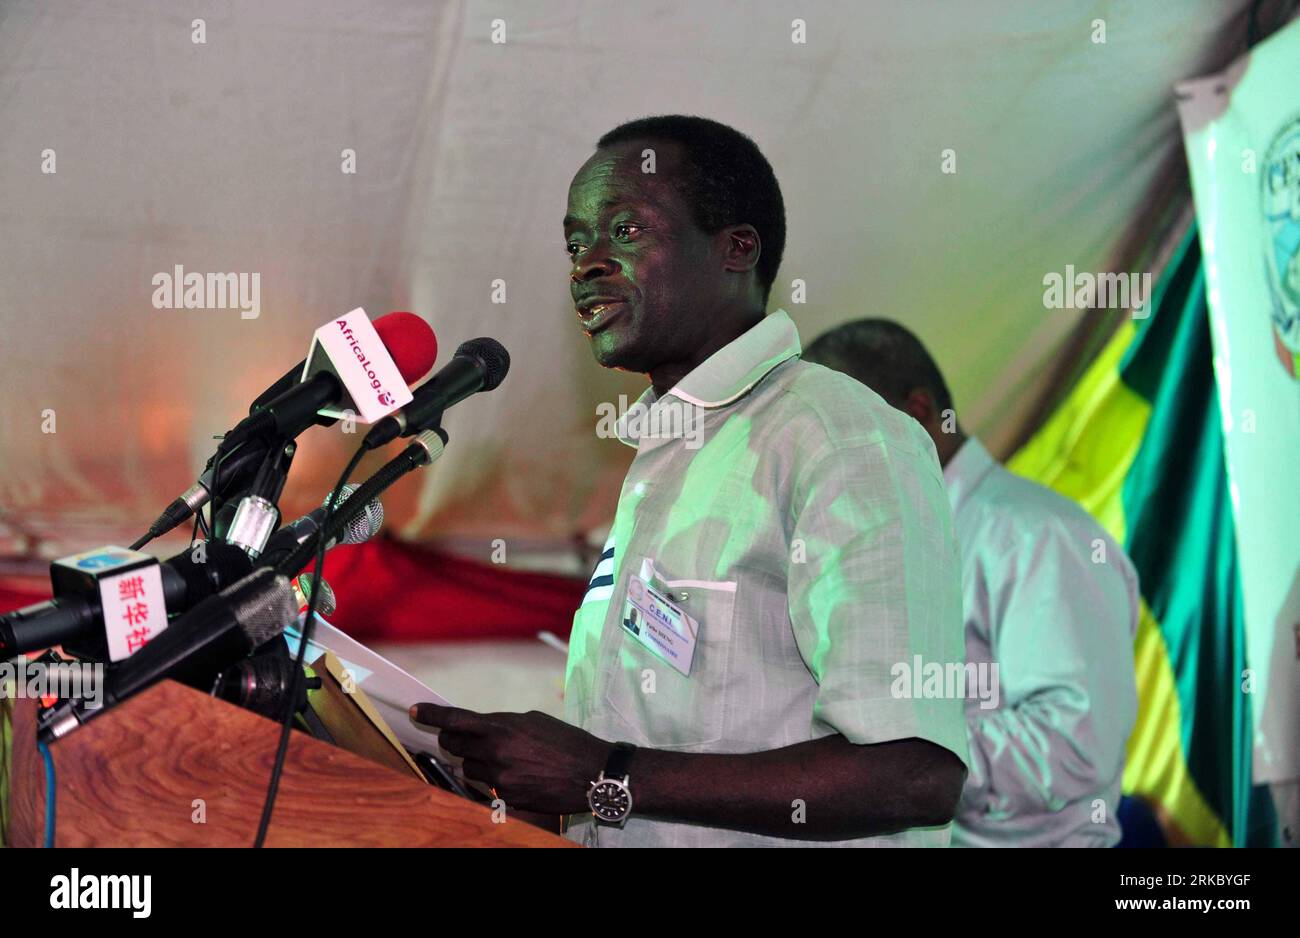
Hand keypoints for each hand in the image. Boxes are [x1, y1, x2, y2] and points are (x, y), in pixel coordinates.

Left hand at [409, 703, 610, 814]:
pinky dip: (497, 780)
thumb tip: (483, 731)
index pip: (456, 720)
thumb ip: (503, 725)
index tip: (416, 710)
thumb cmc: (566, 742)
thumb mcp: (533, 721)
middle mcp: (495, 754)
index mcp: (502, 728)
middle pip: (454, 747)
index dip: (432, 715)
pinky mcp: (508, 799)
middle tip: (458, 738)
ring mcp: (500, 780)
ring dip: (478, 762)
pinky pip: (489, 788)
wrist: (592, 773)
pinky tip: (519, 774)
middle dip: (453, 741)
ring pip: (470, 769)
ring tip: (505, 758)